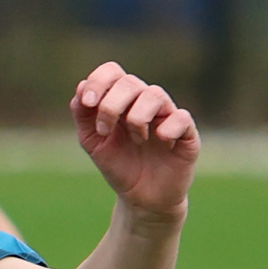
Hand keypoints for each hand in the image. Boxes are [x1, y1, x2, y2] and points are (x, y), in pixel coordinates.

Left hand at [72, 64, 196, 218]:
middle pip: (130, 82)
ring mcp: (167, 116)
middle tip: (104, 131)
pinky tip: (160, 141)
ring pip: (155, 94)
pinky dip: (167, 128)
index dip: (98, 81)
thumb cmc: (119, 165)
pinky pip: (181, 117)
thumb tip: (80, 86)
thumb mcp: (92, 141)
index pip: (113, 72)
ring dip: (136, 118)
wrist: (141, 197)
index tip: (88, 103)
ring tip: (135, 140)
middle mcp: (145, 103)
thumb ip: (83, 115)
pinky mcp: (187, 134)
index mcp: (121, 101)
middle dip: (111, 106)